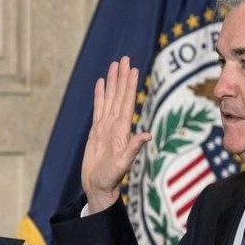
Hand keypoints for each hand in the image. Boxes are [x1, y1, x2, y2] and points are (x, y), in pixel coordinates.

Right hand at [82, 56, 151, 212]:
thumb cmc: (110, 178)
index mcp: (122, 130)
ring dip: (112, 82)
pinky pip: (98, 108)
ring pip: (109, 99)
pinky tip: (101, 83)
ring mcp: (106, 126)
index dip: (130, 86)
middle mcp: (116, 125)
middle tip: (124, 58)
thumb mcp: (123, 164)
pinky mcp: (96, 131)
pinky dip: (100, 95)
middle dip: (122, 77)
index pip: (127, 102)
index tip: (133, 69)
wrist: (98, 186)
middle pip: (119, 95)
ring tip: (114, 65)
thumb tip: (147, 135)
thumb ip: (133, 148)